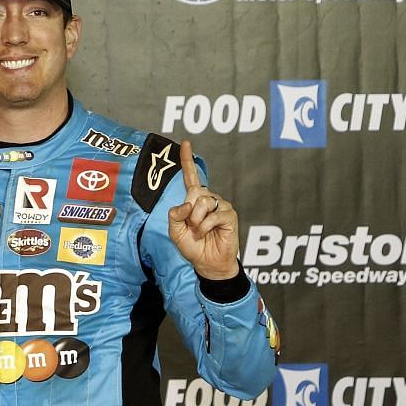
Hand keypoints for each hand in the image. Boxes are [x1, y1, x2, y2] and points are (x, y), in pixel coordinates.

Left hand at [166, 139, 241, 281]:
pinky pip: (214, 215)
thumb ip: (175, 215)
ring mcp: (221, 205)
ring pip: (203, 202)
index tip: (185, 142)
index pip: (191, 176)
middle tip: (192, 228)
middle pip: (195, 193)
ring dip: (197, 221)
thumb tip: (188, 203)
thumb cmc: (193, 246)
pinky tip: (206, 234)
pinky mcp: (230, 215)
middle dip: (189, 213)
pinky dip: (205, 226)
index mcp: (194, 200)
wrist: (207, 263)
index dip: (187, 160)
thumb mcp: (175, 231)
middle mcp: (208, 199)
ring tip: (200, 232)